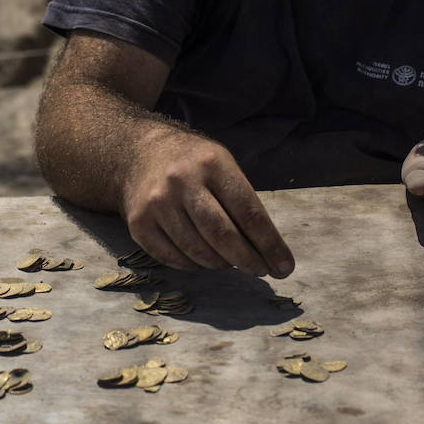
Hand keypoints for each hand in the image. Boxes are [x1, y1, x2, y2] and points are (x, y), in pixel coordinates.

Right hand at [119, 129, 293, 276]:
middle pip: (222, 235)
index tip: (284, 266)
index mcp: (212, 164)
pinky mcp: (138, 223)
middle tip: (260, 270)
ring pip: (198, 252)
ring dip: (221, 264)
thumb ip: (242, 202)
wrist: (140, 153)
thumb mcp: (223, 166)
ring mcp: (157, 203)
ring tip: (230, 261)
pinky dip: (193, 266)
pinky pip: (173, 258)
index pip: (248, 212)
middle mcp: (182, 181)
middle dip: (248, 260)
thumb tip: (269, 251)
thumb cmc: (193, 164)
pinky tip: (202, 259)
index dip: (270, 245)